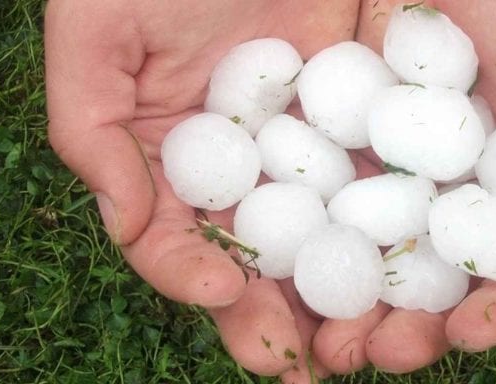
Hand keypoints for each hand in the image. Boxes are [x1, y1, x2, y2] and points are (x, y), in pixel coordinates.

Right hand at [44, 0, 361, 379]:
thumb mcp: (97, 35)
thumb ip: (89, 130)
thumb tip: (124, 225)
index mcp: (168, 163)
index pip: (171, 241)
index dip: (188, 276)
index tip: (224, 291)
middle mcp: (235, 173)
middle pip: (250, 261)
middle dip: (268, 317)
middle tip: (293, 365)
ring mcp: (299, 156)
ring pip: (316, 242)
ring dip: (333, 300)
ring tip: (356, 346)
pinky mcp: (356, 128)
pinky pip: (374, 187)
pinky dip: (388, 233)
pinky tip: (406, 271)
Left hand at [306, 0, 495, 373]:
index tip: (467, 333)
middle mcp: (452, 197)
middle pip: (430, 283)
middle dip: (406, 328)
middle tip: (379, 354)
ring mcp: (392, 172)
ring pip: (367, 255)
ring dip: (346, 306)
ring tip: (326, 341)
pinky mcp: (338, 140)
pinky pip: (317, 195)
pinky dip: (302, 238)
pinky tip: (283, 270)